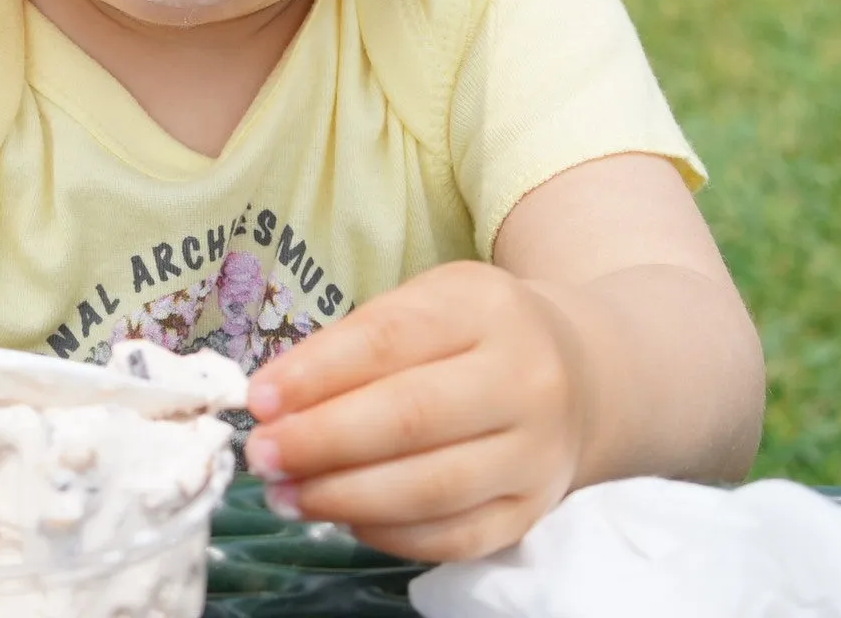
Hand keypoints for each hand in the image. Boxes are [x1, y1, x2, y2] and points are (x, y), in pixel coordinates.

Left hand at [242, 261, 589, 562]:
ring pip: (429, 489)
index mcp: (485, 308)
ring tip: (284, 494)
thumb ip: (358, 342)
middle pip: (409, 418)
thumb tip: (277, 397)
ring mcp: (534, 454)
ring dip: (342, 497)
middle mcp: (522, 380)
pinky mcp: (532, 512)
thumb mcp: (428, 302)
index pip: (388, 340)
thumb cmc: (477, 330)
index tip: (258, 398)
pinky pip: (452, 538)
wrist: (582, 372)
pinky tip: (341, 517)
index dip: (316, 373)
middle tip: (261, 454)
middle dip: (321, 441)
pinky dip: (387, 534)